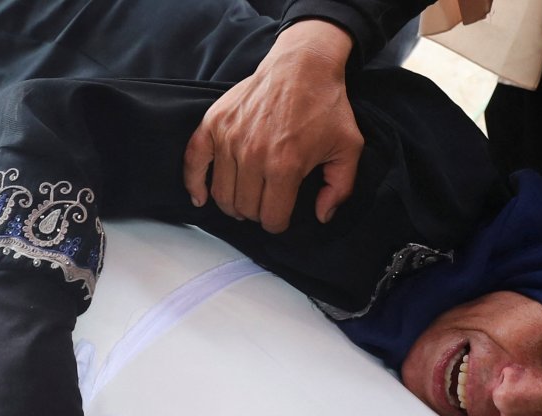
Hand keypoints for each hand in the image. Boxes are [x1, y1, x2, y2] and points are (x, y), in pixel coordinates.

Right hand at [184, 20, 363, 232]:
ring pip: (222, 193)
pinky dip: (194, 183)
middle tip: (266, 202)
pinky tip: (201, 197)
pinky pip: (193, 161)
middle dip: (258, 213)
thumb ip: (340, 188)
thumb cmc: (326, 105)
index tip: (282, 216)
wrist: (303, 65)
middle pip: (245, 208)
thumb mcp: (348, 148)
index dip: (279, 223)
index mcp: (285, 166)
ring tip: (245, 198)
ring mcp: (229, 138)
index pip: (271, 217)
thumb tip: (322, 216)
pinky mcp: (214, 123)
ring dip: (233, 203)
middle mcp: (252, 155)